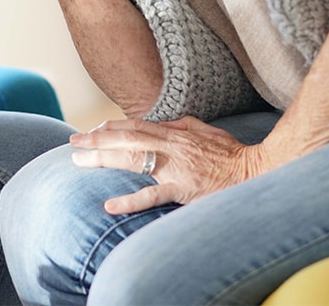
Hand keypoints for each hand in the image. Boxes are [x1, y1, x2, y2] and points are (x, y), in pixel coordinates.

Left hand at [69, 116, 270, 213]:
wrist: (256, 171)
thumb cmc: (233, 154)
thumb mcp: (207, 131)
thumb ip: (183, 125)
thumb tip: (163, 121)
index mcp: (175, 134)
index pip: (135, 126)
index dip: (110, 127)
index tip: (91, 131)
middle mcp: (171, 146)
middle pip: (126, 138)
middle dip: (96, 139)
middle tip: (72, 143)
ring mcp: (175, 167)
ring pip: (132, 158)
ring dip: (103, 159)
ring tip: (79, 162)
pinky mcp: (183, 189)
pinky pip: (152, 195)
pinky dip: (130, 200)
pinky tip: (110, 206)